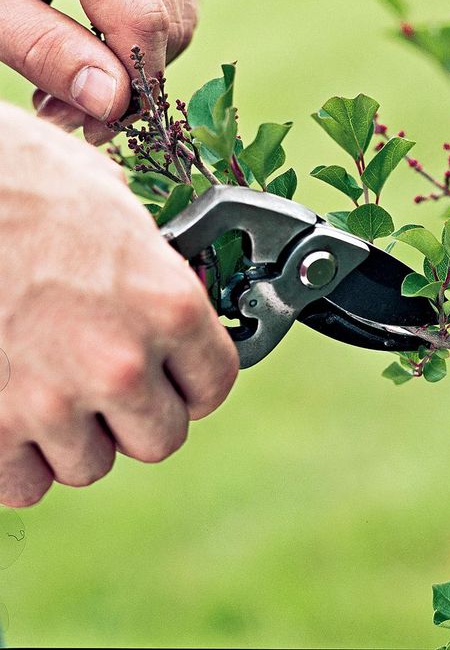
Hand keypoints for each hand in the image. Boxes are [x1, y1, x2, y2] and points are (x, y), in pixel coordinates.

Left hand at [0, 0, 197, 142]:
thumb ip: (46, 52)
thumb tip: (115, 102)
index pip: (142, 22)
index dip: (131, 86)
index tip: (95, 127)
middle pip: (167, 24)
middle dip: (129, 80)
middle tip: (69, 110)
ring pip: (179, 18)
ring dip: (139, 63)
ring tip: (78, 80)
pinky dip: (143, 34)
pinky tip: (97, 44)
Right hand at [0, 103, 238, 505]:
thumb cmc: (22, 179)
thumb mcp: (113, 203)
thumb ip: (149, 265)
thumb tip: (161, 290)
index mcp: (167, 304)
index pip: (215, 383)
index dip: (197, 382)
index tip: (181, 378)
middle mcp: (120, 362)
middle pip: (161, 439)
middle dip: (142, 417)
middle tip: (116, 387)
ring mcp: (51, 402)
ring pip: (91, 464)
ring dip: (79, 437)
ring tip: (55, 390)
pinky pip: (25, 485)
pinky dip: (20, 460)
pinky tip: (13, 414)